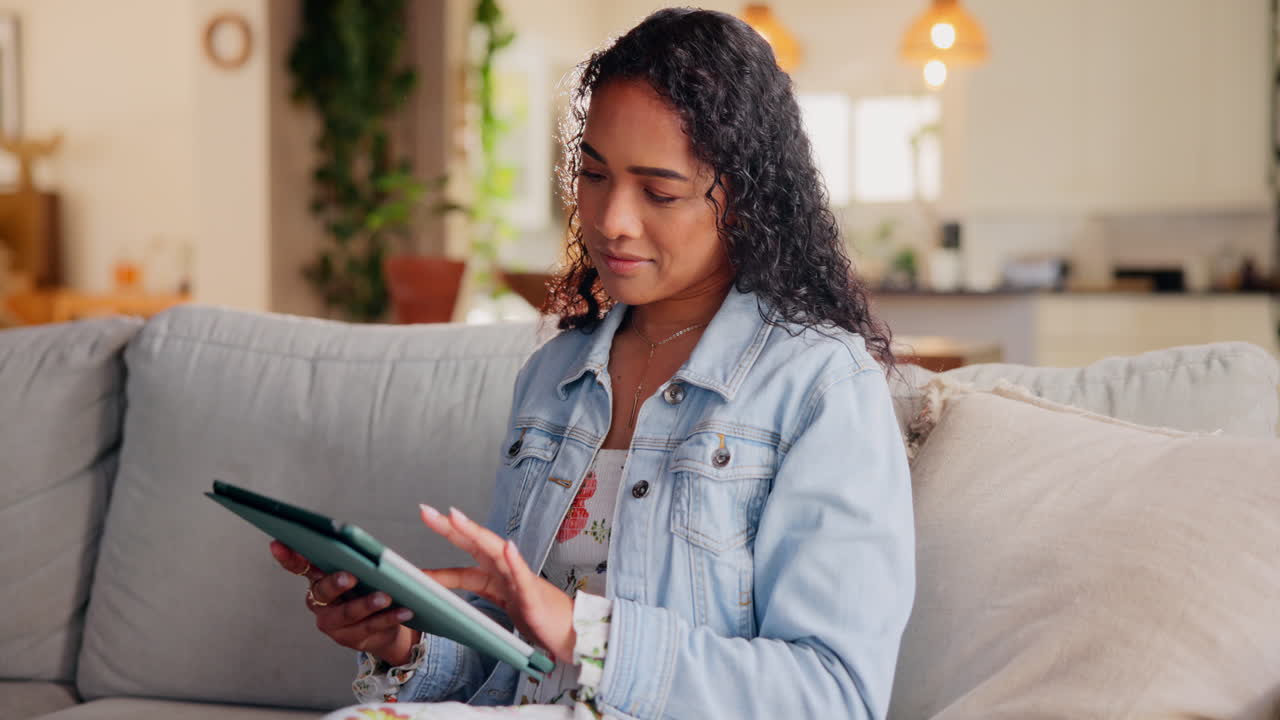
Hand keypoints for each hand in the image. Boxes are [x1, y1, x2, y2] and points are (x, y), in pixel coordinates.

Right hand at [268, 540, 420, 666]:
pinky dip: (389, 618)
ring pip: (347, 613)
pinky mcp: (349, 638)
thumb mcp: (368, 568)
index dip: (288, 556)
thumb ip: (364, 555)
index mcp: (320, 576)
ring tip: (386, 596)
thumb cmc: (372, 586)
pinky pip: (370, 627)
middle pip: (324, 591)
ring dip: (367, 604)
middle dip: (336, 583)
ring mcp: (332, 622)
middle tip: (350, 576)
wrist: (386, 624)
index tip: (278, 544)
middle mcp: (320, 600)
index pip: (299, 565)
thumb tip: (390, 533)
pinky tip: (405, 610)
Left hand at [419, 504, 576, 662]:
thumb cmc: (537, 617)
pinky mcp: (534, 597)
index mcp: (495, 577)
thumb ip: (474, 601)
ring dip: (476, 534)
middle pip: (476, 545)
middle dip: (452, 527)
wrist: (569, 632)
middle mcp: (506, 572)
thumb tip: (440, 601)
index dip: (441, 554)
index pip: (462, 563)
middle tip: (427, 511)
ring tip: (456, 518)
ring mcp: (520, 581)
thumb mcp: (500, 608)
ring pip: (496, 553)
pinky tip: (507, 546)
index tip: (423, 529)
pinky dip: (515, 561)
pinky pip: (523, 577)